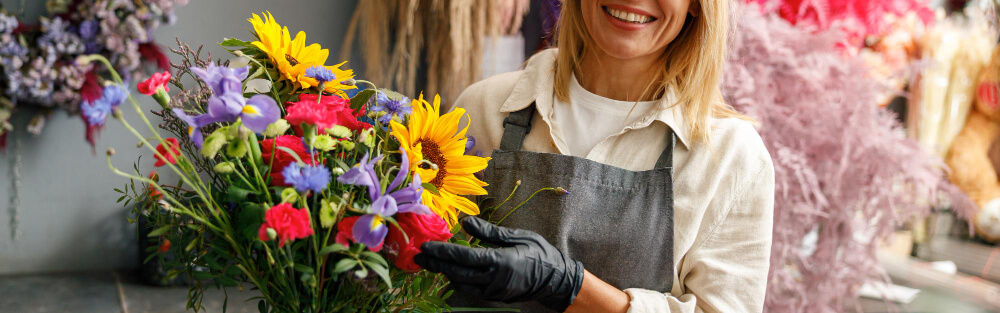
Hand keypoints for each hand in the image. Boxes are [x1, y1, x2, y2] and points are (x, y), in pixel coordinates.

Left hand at [414, 216, 584, 311]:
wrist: (556, 280)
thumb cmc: (540, 253)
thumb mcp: (517, 236)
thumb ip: (488, 232)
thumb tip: (465, 223)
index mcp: (499, 261)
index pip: (463, 256)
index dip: (442, 252)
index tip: (425, 247)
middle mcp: (493, 280)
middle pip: (456, 273)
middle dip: (435, 264)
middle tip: (417, 257)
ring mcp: (493, 291)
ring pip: (461, 284)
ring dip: (445, 272)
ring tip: (431, 262)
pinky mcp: (494, 297)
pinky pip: (470, 289)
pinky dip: (458, 279)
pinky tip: (451, 270)